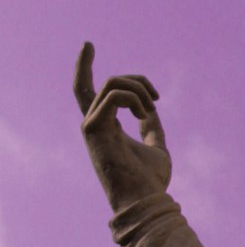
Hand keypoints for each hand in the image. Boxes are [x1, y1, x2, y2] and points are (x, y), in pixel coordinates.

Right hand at [73, 42, 171, 211]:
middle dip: (136, 79)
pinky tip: (145, 114)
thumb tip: (153, 109)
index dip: (84, 67)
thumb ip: (151, 126)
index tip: (88, 45)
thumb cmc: (151, 182)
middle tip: (157, 97)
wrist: (146, 201)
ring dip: (140, 89)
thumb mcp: (156, 146)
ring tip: (153, 109)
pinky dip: (134, 98)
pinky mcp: (94, 129)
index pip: (88, 91)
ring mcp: (91, 126)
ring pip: (112, 84)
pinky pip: (113, 95)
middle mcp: (94, 124)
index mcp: (106, 127)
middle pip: (107, 82)